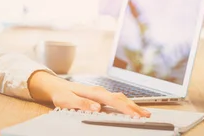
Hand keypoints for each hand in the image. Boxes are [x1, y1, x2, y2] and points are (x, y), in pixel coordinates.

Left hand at [28, 71, 150, 117]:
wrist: (57, 87)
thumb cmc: (61, 94)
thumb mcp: (67, 101)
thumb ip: (82, 104)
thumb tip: (97, 108)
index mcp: (94, 93)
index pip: (114, 101)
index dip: (126, 109)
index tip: (135, 115)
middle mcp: (100, 91)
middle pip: (121, 99)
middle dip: (134, 107)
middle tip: (147, 116)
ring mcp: (101, 93)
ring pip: (120, 98)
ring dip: (132, 106)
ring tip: (143, 113)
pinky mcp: (100, 96)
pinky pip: (116, 99)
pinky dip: (126, 104)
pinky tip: (131, 108)